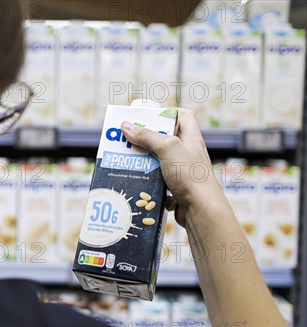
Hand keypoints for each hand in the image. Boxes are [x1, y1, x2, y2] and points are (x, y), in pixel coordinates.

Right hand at [120, 109, 223, 227]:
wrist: (201, 210)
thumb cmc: (191, 176)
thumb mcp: (167, 148)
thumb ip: (147, 136)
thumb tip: (127, 126)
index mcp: (191, 139)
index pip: (184, 116)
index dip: (167, 113)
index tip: (149, 118)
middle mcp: (188, 154)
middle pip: (166, 140)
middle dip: (147, 140)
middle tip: (130, 141)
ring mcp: (183, 172)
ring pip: (159, 162)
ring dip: (144, 163)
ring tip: (129, 162)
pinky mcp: (176, 189)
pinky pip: (158, 182)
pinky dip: (148, 183)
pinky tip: (139, 183)